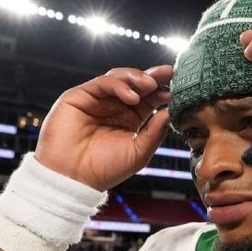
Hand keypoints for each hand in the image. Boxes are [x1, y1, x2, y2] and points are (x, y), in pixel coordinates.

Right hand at [35, 66, 172, 190]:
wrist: (72, 177)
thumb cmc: (104, 169)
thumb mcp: (138, 152)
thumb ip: (155, 132)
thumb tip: (170, 112)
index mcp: (129, 119)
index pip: (149, 99)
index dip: (162, 92)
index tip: (179, 87)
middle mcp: (114, 107)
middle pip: (136, 84)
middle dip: (153, 77)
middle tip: (169, 73)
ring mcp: (97, 100)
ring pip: (119, 78)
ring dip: (137, 78)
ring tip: (151, 85)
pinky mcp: (79, 96)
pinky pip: (102, 83)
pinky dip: (119, 85)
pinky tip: (132, 96)